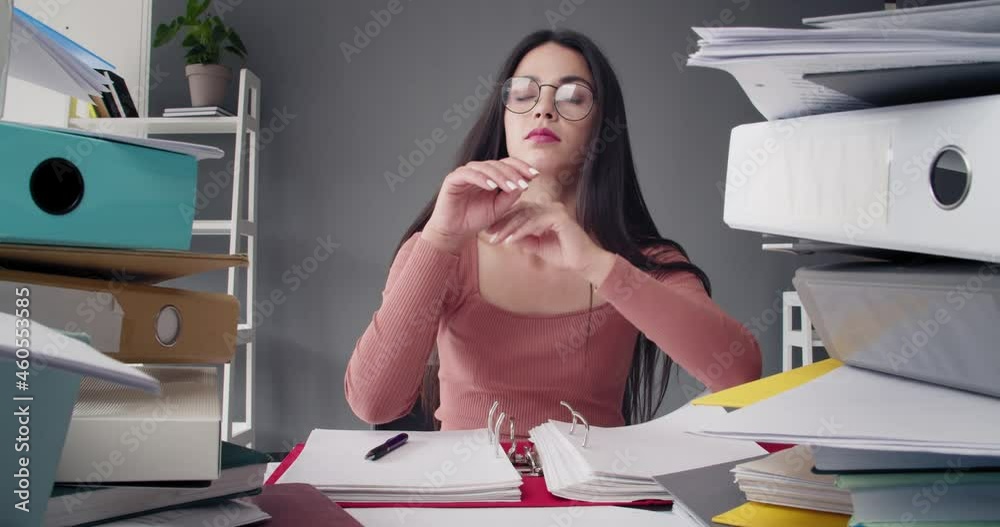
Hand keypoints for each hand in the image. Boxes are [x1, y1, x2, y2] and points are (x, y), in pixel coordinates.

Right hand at [423, 158, 538, 252]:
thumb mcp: (499, 208)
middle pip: (499, 164)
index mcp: (490, 175)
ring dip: (500, 176)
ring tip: (511, 187)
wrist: (455, 232)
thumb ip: (511, 196)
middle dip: (513, 173)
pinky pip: (469, 174)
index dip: (522, 167)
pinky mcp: (453, 178)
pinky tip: (492, 187)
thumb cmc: (476, 219)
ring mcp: (465, 173)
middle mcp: (478, 170)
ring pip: (486, 167)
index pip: (508, 164)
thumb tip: (525, 183)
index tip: (536, 175)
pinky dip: (482, 179)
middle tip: (524, 184)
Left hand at [484, 200, 616, 283]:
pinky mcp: (559, 217)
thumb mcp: (537, 247)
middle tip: (488, 232)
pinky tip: (509, 241)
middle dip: (502, 222)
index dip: (504, 220)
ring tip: (496, 239)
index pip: (521, 211)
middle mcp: (550, 207)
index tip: (489, 230)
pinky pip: (534, 223)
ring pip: (525, 216)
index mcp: (545, 211)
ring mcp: (555, 210)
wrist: (584, 263)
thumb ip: (524, 239)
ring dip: (509, 228)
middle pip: (520, 211)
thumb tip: (506, 237)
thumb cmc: (564, 255)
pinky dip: (520, 232)